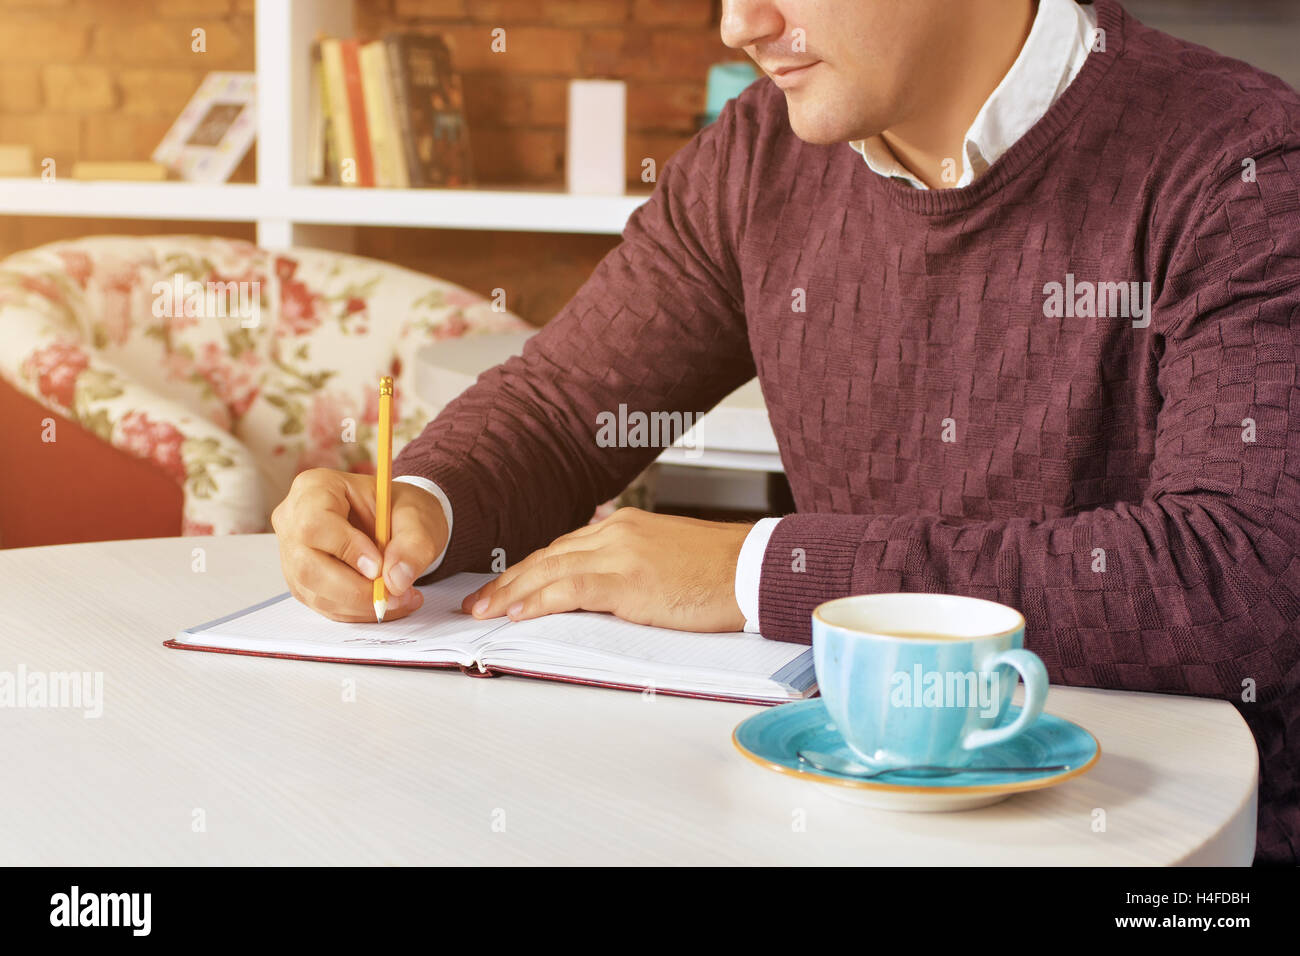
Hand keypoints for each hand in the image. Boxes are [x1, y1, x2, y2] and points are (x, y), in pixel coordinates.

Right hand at [271, 468, 448, 621]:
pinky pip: (325, 605)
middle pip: (308, 567)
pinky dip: (359, 611)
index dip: (347, 550)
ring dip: (362, 605)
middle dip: (356, 590)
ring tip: (402, 598)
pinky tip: (387, 602)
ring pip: (316, 593)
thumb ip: (413, 545)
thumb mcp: (418, 517)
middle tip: (396, 594)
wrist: (396, 521)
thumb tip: (396, 580)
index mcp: (314, 488)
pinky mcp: (302, 581)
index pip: (315, 524)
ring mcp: (293, 554)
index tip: (379, 566)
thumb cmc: (400, 509)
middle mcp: (294, 520)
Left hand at [462, 508, 750, 631]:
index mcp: (626, 526)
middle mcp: (617, 532)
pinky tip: (519, 614)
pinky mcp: (630, 579)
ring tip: (485, 612)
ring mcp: (621, 553)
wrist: (756, 568)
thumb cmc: (722, 571)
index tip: (505, 588)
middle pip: (548, 556)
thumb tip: (607, 593)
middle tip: (478, 602)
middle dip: (508, 582)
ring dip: (512, 593)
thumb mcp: (669, 560)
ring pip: (550, 570)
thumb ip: (634, 567)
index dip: (529, 570)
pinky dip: (540, 600)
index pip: (564, 548)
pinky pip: (571, 589)